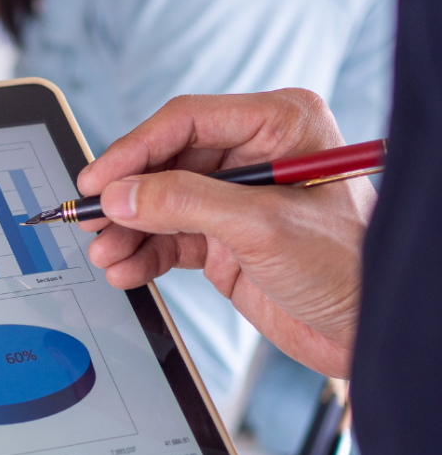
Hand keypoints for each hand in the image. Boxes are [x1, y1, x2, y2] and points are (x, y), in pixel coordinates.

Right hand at [77, 89, 374, 378]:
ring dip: (128, 232)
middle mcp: (253, 156)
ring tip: (105, 256)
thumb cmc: (346, 267)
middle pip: (164, 164)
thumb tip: (122, 196)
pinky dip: (143, 255)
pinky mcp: (224, 241)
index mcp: (278, 126)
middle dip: (125, 199)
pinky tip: (125, 270)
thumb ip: (186, 204)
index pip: (185, 122)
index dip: (134, 151)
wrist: (366, 331)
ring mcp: (235, 201)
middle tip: (89, 223)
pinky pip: (170, 240)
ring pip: (160, 205)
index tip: (96, 182)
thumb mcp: (262, 227)